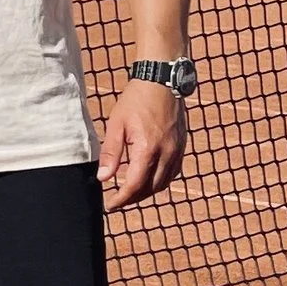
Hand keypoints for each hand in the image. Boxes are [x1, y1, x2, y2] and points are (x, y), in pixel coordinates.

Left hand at [98, 79, 185, 206]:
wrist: (162, 80)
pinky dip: (160, 180)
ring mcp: (177, 150)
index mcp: (147, 148)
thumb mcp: (116, 124)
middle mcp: (166, 153)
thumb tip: (103, 178)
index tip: (110, 205)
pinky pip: (173, 172)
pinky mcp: (182, 146)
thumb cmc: (136, 99)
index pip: (134, 185)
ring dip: (147, 191)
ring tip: (131, 190)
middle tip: (118, 199)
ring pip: (163, 183)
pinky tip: (148, 177)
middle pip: (150, 189)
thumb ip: (111, 152)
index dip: (121, 199)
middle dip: (133, 198)